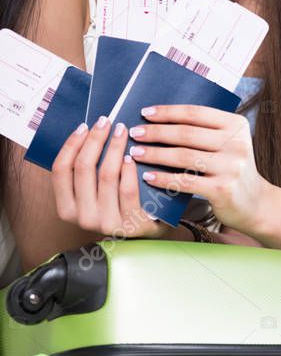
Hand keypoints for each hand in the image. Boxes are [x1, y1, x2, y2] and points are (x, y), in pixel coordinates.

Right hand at [52, 117, 167, 238]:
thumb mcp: (93, 193)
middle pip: (83, 168)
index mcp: (67, 208)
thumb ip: (86, 171)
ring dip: (114, 148)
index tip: (84, 126)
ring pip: (106, 175)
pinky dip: (129, 169)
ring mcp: (106, 222)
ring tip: (121, 131)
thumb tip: (87, 132)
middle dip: (95, 140)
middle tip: (106, 122)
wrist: (143, 234)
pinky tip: (131, 156)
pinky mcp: (130, 224)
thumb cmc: (116, 205)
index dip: (71, 145)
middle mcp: (83, 217)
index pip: (60, 170)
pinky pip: (127, 189)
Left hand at [127, 104, 267, 234]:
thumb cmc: (231, 169)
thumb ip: (203, 132)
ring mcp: (231, 167)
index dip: (168, 112)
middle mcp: (236, 143)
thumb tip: (160, 120)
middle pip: (187, 133)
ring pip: (184, 156)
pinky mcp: (223, 189)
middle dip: (157, 132)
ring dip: (155, 153)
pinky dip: (164, 178)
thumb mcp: (227, 144)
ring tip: (136, 152)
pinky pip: (185, 181)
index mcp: (236, 125)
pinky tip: (148, 176)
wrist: (255, 203)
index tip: (145, 112)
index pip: (196, 113)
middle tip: (135, 132)